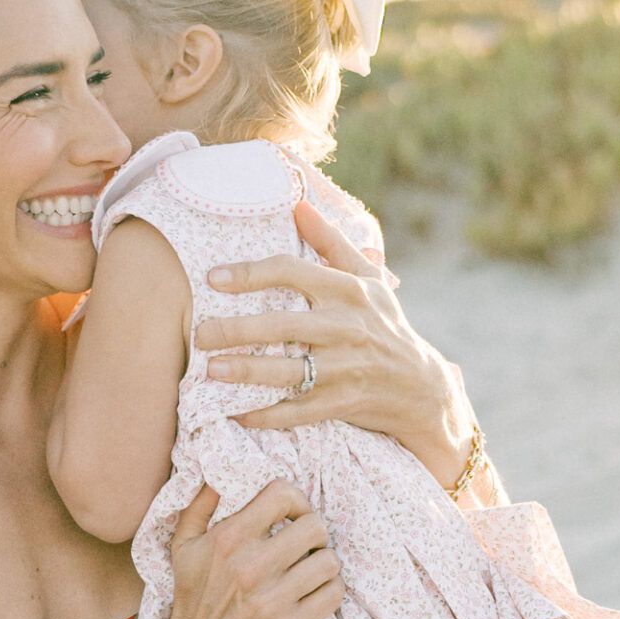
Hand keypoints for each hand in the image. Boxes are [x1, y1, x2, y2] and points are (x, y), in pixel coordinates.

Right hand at [156, 480, 342, 618]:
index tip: (293, 516)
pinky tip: (313, 593)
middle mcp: (251, 567)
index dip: (296, 500)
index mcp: (228, 540)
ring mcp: (272, 600)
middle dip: (314, 534)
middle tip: (305, 547)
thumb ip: (200, 504)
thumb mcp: (183, 546)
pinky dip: (329, 590)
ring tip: (309, 571)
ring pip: (330, 561)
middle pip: (315, 526)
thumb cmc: (192, 599)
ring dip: (324, 564)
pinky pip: (334, 593)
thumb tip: (220, 472)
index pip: (283, 494)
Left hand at [196, 198, 477, 491]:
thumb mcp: (369, 280)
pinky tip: (234, 414)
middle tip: (199, 332)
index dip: (250, 274)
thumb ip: (331, 243)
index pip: (292, 273)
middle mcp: (347, 328)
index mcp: (349, 291)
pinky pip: (296, 412)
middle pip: (282, 325)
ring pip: (287, 371)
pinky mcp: (341, 404)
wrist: (420, 388)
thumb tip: (297, 204)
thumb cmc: (385, 325)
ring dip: (246, 372)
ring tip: (210, 370)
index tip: (214, 278)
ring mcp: (345, 369)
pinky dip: (265, 415)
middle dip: (236, 329)